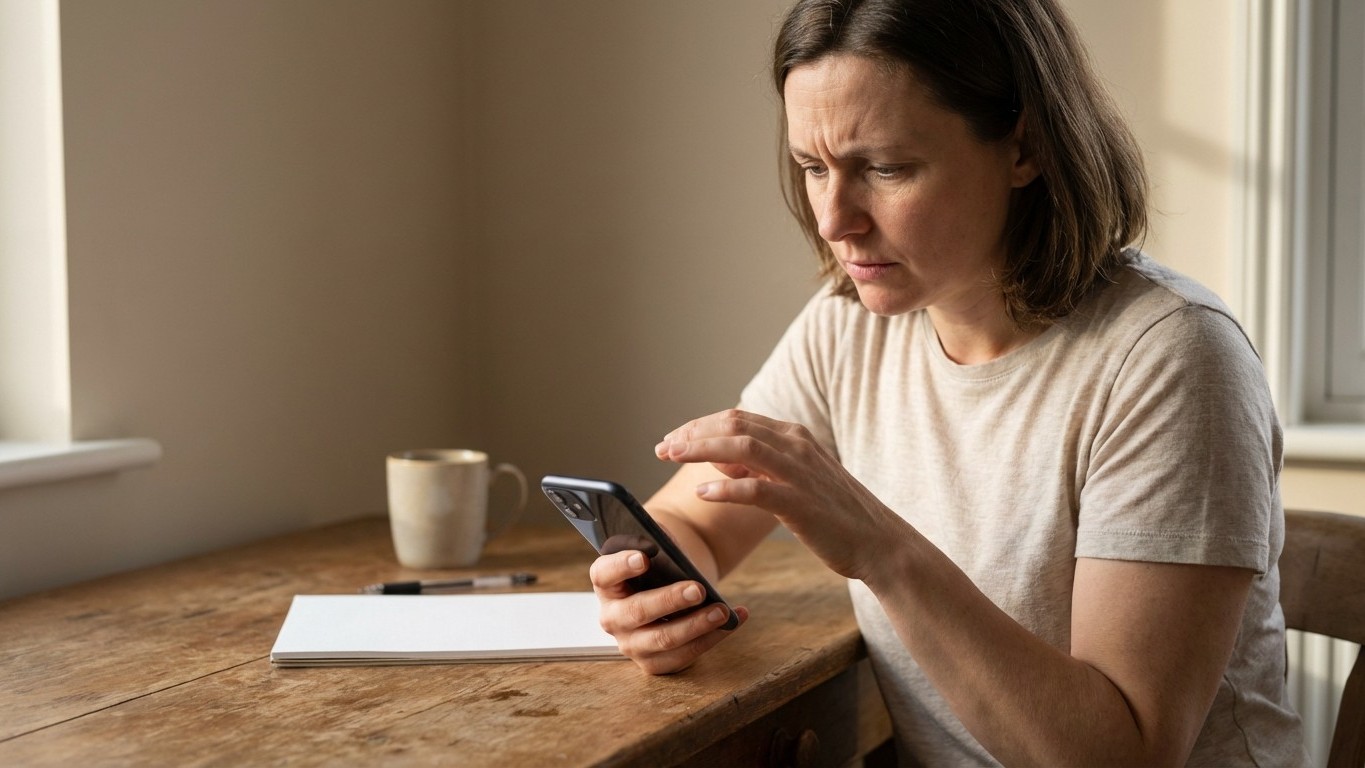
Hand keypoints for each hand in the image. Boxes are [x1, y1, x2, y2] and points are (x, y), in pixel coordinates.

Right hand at [589, 549, 746, 674]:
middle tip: (698, 589)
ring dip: (696, 625)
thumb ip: (660, 546)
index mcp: (606, 583)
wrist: (667, 592)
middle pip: (637, 611)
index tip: (644, 558)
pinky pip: (684, 655)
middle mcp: (612, 617)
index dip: (621, 566)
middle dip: (669, 600)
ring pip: (663, 639)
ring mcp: (631, 644)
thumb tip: (672, 549)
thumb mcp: (656, 551)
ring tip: (722, 611)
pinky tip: (734, 621)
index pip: (604, 573)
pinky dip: (713, 638)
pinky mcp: (653, 663)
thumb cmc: (660, 566)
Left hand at [655, 409, 906, 581]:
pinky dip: (725, 488)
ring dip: (700, 450)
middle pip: (733, 426)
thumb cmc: (835, 515)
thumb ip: (759, 466)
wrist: (880, 543)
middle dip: (692, 433)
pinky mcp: (801, 503)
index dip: (699, 426)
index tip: (672, 439)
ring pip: (740, 449)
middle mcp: (796, 446)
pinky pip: (755, 489)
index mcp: (794, 436)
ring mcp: (800, 473)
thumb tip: (718, 461)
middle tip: (662, 447)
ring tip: (671, 458)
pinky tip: (703, 493)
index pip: (737, 419)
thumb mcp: (795, 480)